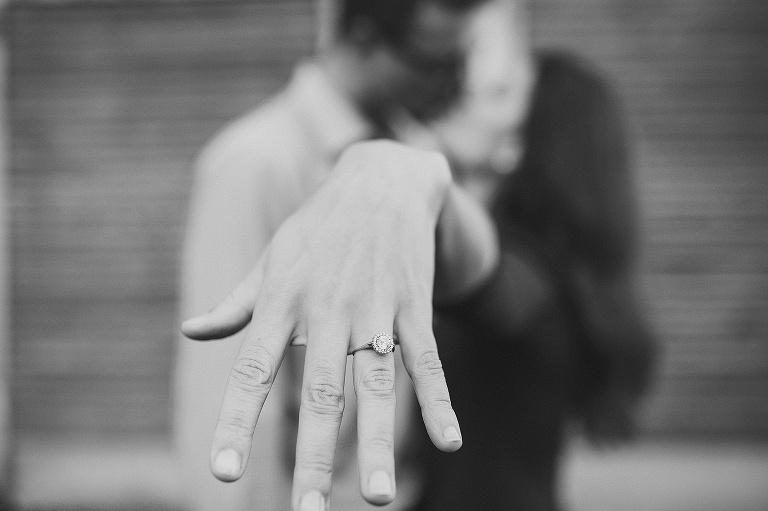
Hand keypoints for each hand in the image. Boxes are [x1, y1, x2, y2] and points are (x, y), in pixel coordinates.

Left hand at [182, 141, 462, 509]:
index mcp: (284, 302)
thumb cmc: (318, 227)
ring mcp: (375, 309)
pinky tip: (450, 442)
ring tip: (375, 498)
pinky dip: (439, 400)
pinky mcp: (414, 305)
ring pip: (377, 385)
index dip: (237, 420)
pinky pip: (428, 359)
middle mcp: (327, 311)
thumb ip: (235, 303)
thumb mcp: (272, 258)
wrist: (381, 177)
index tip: (222, 473)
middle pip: (319, 391)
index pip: (253, 369)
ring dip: (376, 443)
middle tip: (307, 510)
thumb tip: (191, 332)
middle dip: (313, 453)